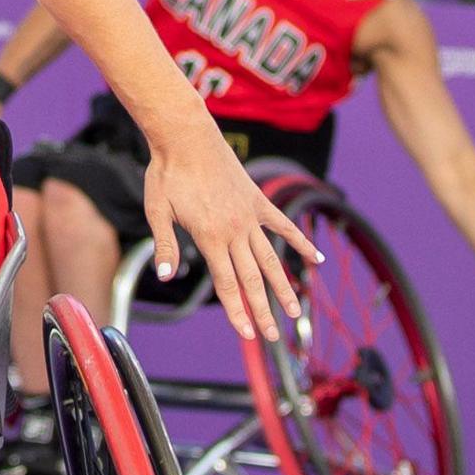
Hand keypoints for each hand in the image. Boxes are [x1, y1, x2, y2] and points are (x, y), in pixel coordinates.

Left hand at [139, 142, 319, 343]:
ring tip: (296, 311)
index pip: (227, 284)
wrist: (187, 136)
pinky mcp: (258, 201)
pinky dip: (300, 242)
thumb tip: (167, 277)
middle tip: (273, 337)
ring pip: (271, 258)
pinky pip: (283, 225)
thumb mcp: (157, 211)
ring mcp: (250, 216)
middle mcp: (235, 230)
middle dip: (263, 310)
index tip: (248, 333)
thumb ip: (166, 246)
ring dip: (284, 286)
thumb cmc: (167, 173)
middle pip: (252, 279)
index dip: (237, 311)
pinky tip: (317, 259)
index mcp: (210, 237)